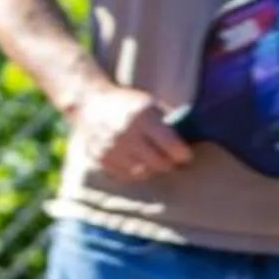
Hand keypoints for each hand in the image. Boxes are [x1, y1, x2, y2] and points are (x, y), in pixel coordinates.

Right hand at [69, 83, 190, 186]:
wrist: (89, 102)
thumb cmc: (126, 102)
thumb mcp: (149, 104)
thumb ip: (166, 123)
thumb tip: (189, 143)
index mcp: (142, 117)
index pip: (172, 147)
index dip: (183, 154)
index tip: (185, 155)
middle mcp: (127, 134)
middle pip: (159, 163)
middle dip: (169, 163)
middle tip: (171, 160)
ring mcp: (112, 148)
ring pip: (143, 173)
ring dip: (152, 169)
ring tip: (154, 161)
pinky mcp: (101, 159)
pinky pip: (126, 176)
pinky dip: (134, 172)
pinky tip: (137, 163)